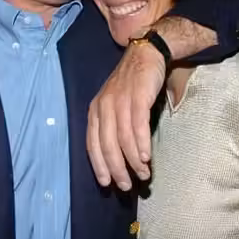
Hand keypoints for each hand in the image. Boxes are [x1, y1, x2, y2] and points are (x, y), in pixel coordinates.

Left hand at [87, 40, 165, 190]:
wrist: (146, 53)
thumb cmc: (132, 83)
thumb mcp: (115, 104)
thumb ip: (113, 126)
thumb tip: (119, 156)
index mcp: (95, 110)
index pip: (92, 144)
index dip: (99, 165)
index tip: (107, 183)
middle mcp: (103, 106)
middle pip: (106, 145)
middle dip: (116, 168)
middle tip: (126, 185)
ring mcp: (119, 101)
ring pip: (122, 138)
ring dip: (132, 161)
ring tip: (143, 174)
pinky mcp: (137, 96)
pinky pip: (137, 125)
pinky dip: (140, 143)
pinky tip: (145, 157)